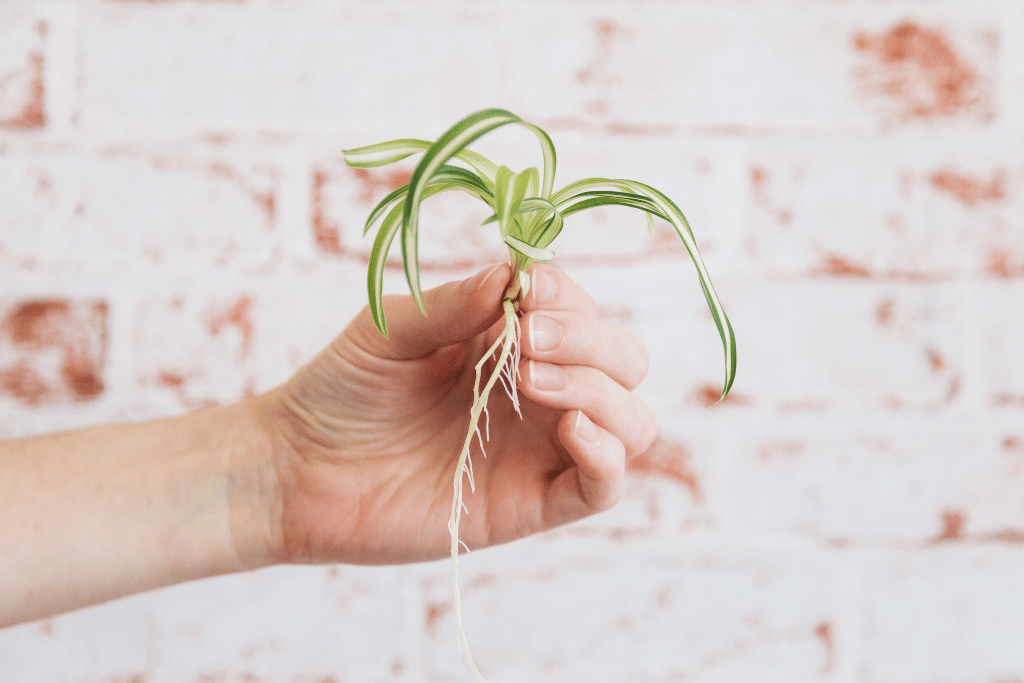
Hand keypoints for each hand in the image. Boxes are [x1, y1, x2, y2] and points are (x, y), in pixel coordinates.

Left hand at [251, 262, 656, 565]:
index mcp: (512, 343)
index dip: (568, 296)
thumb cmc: (342, 390)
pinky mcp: (531, 503)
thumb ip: (455, 303)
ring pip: (629, 420)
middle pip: (623, 362)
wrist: (297, 469)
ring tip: (531, 380)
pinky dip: (607, 454)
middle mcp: (539, 394)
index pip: (580, 311)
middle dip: (590, 341)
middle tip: (527, 340)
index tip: (527, 291)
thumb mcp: (391, 329)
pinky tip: (570, 427)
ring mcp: (539, 450)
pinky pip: (602, 486)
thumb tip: (516, 275)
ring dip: (600, 390)